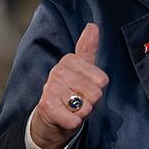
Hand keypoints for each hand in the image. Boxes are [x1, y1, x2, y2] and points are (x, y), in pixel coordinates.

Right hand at [30, 23, 108, 148]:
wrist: (50, 118)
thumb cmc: (71, 92)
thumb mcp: (83, 69)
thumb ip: (88, 48)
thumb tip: (92, 25)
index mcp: (69, 60)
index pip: (102, 80)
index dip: (98, 89)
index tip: (85, 88)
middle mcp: (58, 71)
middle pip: (96, 93)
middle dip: (90, 102)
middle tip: (77, 101)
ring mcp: (50, 87)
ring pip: (86, 107)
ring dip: (81, 113)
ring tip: (70, 108)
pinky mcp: (46, 106)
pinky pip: (74, 120)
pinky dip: (73, 123)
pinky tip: (65, 118)